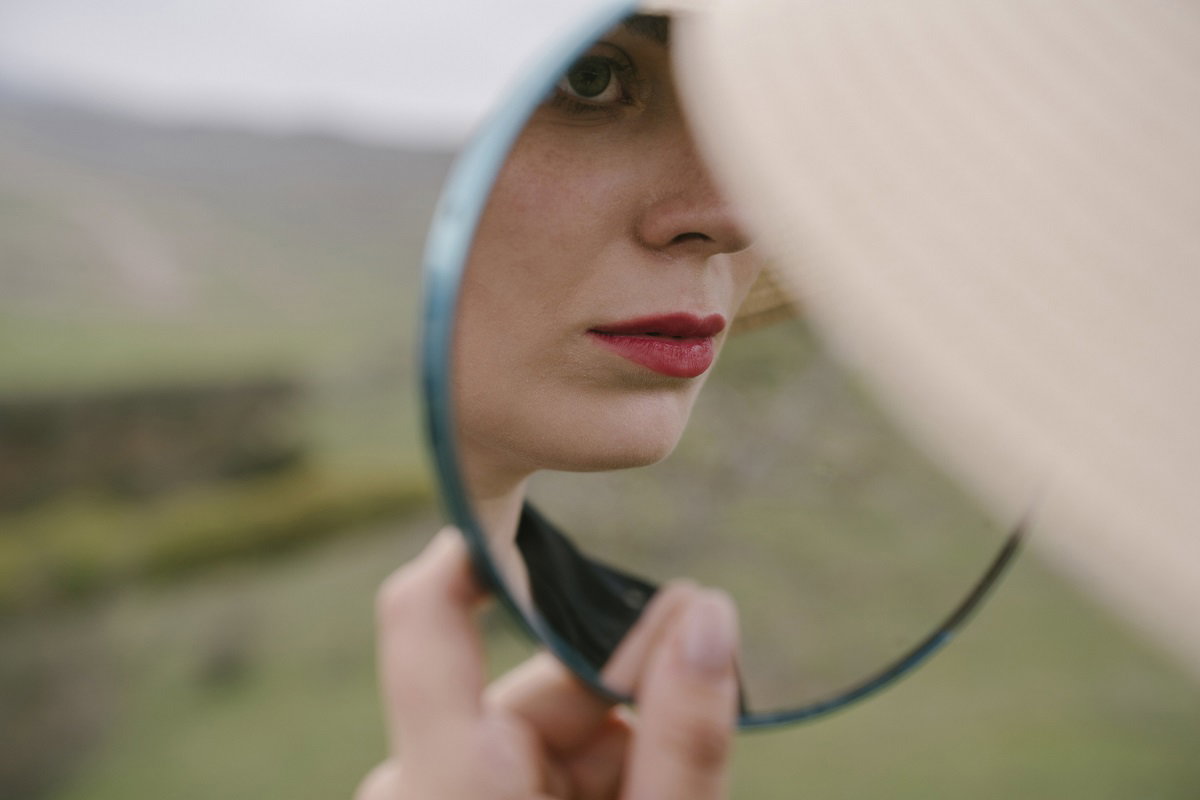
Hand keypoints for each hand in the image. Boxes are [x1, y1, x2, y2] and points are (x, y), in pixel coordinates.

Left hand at [356, 528, 740, 799]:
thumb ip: (683, 740)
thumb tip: (709, 610)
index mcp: (450, 786)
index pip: (425, 615)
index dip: (478, 549)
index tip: (551, 516)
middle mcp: (417, 788)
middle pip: (533, 684)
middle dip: (616, 702)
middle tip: (691, 734)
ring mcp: (430, 799)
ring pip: (540, 729)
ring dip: (609, 752)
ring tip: (659, 797)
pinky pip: (525, 762)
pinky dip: (583, 778)